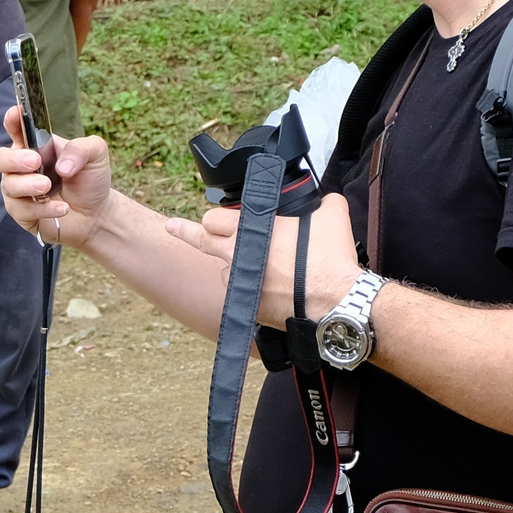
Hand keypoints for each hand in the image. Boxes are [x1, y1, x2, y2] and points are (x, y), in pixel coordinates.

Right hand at [0, 106, 112, 247]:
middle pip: (1, 158)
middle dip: (15, 159)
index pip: (16, 129)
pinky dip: (42, 209)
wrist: (96, 214)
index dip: (12, 120)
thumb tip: (61, 166)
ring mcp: (19, 191)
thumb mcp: (95, 155)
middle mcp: (21, 167)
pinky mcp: (22, 214)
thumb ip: (81, 148)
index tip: (16, 113)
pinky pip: (22, 210)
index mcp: (35, 146)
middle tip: (35, 162)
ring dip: (28, 185)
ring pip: (9, 186)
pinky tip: (62, 208)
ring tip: (47, 186)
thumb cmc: (90, 180)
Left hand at [177, 190, 360, 326]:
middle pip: (201, 241)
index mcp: (251, 231)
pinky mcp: (253, 311)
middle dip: (186, 232)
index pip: (213, 218)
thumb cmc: (331, 259)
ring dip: (235, 269)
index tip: (211, 218)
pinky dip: (255, 294)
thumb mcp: (332, 215)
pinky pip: (244, 298)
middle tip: (173, 227)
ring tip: (260, 270)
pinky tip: (275, 292)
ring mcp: (242, 287)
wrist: (338, 302)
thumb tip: (326, 201)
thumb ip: (323, 203)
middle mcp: (238, 259)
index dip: (216, 217)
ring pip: (225, 274)